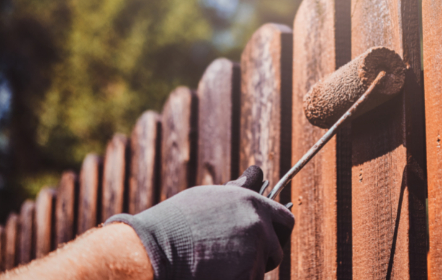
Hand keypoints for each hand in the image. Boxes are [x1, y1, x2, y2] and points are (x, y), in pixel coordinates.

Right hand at [106, 166, 293, 279]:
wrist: (156, 247)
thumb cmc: (179, 220)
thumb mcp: (212, 196)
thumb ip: (241, 191)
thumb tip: (257, 172)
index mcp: (253, 202)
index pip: (285, 219)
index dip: (278, 232)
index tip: (268, 239)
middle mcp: (258, 225)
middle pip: (277, 248)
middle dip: (265, 256)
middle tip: (241, 258)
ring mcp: (253, 251)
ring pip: (261, 269)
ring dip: (246, 270)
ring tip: (217, 264)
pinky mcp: (246, 275)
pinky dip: (237, 279)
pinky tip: (215, 274)